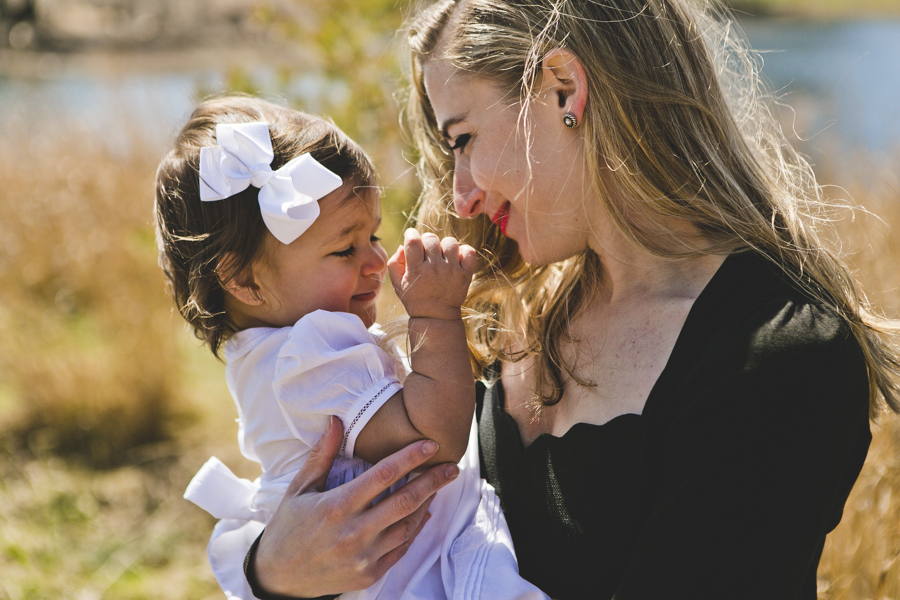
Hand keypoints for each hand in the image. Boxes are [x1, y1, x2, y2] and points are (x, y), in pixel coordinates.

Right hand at [252, 417, 460, 596]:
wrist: (279, 577)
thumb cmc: (288, 527)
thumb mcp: (299, 489)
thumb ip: (322, 455)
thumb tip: (336, 421)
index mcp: (337, 506)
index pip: (383, 475)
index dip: (411, 457)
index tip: (431, 444)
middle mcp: (354, 532)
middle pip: (406, 501)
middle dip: (433, 481)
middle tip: (451, 466)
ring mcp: (364, 556)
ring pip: (408, 525)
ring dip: (427, 503)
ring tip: (439, 485)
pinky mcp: (370, 573)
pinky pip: (402, 547)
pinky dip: (416, 528)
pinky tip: (424, 512)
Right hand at [388, 228, 476, 319]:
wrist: (435, 316)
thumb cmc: (414, 297)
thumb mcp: (398, 283)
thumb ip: (395, 262)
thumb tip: (403, 245)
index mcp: (416, 270)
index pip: (413, 240)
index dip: (411, 234)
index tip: (411, 238)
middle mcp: (434, 269)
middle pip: (431, 238)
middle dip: (426, 241)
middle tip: (426, 252)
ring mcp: (451, 271)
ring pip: (450, 242)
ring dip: (444, 246)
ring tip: (442, 256)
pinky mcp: (465, 274)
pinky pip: (469, 252)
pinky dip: (464, 251)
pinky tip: (456, 258)